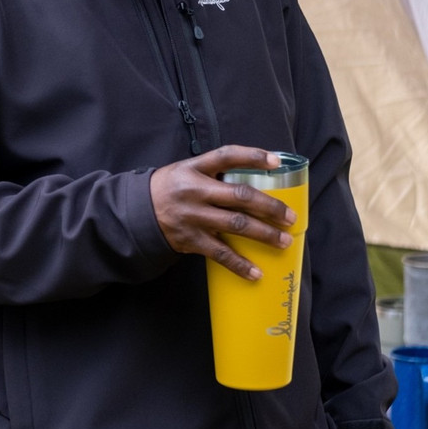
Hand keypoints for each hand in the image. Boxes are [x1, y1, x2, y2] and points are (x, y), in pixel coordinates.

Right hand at [150, 145, 295, 279]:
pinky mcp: (190, 239)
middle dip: (269, 206)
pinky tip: (256, 273)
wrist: (137, 212)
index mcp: (195, 168)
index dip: (253, 156)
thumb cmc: (171, 188)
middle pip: (239, 195)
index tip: (276, 162)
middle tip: (290, 216)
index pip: (227, 156)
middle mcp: (196, 190)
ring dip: (264, 234)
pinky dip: (240, 265)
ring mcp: (193, 216)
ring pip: (236, 225)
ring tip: (284, 241)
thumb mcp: (187, 170)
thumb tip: (255, 177)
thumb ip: (215, 172)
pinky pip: (220, 254)